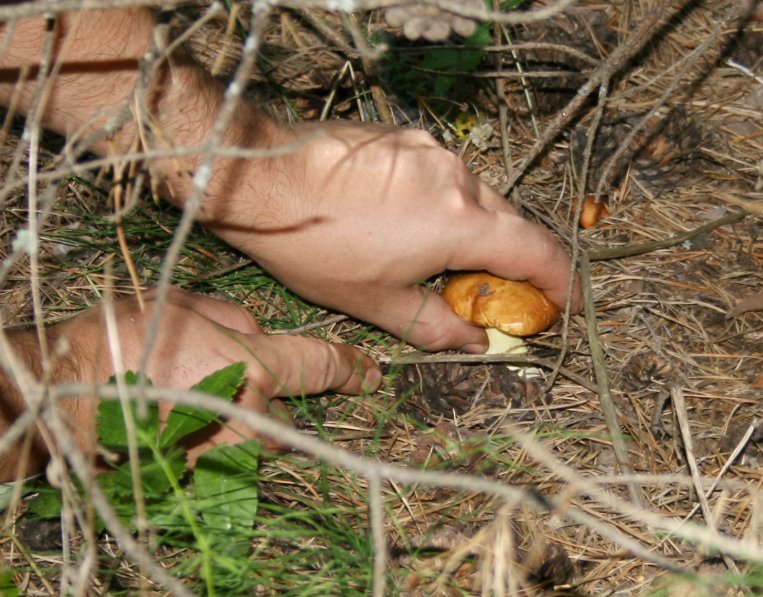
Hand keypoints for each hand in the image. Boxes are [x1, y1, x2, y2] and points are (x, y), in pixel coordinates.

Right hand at [54, 288, 379, 463]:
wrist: (64, 396)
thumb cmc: (121, 342)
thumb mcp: (186, 304)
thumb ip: (239, 320)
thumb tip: (260, 333)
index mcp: (255, 366)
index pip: (323, 365)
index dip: (353, 367)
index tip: (371, 373)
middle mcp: (252, 415)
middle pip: (291, 410)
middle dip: (276, 396)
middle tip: (232, 379)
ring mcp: (227, 452)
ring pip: (260, 439)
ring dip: (246, 422)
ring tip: (199, 402)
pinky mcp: (200, 476)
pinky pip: (227, 457)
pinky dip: (216, 441)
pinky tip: (183, 423)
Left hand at [208, 120, 581, 351]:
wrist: (261, 177)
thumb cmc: (315, 246)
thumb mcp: (379, 303)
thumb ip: (437, 326)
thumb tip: (473, 342)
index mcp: (461, 222)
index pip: (536, 252)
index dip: (560, 282)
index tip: (565, 303)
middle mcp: (459, 178)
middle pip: (509, 223)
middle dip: (511, 261)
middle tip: (494, 294)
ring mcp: (433, 152)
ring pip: (476, 198)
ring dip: (473, 231)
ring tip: (439, 261)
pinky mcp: (407, 139)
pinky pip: (444, 177)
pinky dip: (444, 205)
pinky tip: (407, 224)